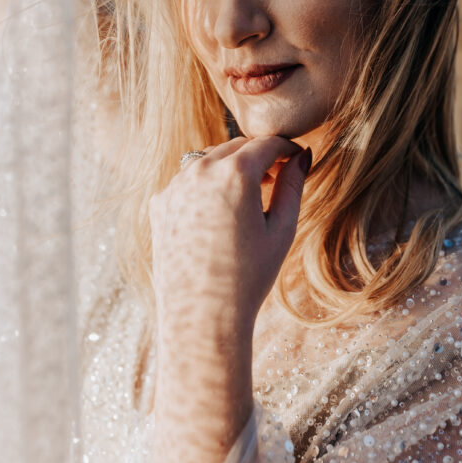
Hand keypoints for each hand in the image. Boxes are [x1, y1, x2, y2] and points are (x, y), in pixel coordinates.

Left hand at [149, 137, 311, 343]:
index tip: (296, 156)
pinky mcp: (160, 203)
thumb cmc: (248, 277)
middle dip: (258, 156)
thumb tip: (302, 157)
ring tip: (248, 196)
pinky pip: (187, 181)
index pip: (266, 143)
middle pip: (236, 146)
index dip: (286, 148)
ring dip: (230, 167)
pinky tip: (219, 213)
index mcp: (234, 173)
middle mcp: (199, 171)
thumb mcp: (281, 229)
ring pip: (209, 159)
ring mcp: (174, 186)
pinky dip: (205, 185)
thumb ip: (292, 185)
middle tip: (276, 176)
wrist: (201, 318)